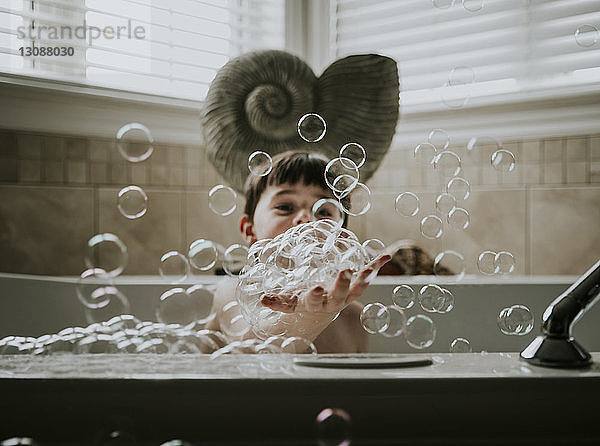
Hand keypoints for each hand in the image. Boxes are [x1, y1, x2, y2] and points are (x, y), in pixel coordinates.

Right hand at [260, 254, 391, 313]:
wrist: (321, 308)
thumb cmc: (301, 300)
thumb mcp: (289, 300)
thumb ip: (277, 300)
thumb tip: (263, 298)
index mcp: (315, 303)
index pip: (314, 301)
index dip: (314, 296)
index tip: (315, 289)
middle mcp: (333, 300)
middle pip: (339, 295)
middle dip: (342, 284)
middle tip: (344, 272)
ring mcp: (346, 293)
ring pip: (357, 288)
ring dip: (364, 278)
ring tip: (369, 269)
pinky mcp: (356, 284)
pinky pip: (367, 275)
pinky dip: (376, 265)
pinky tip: (387, 255)